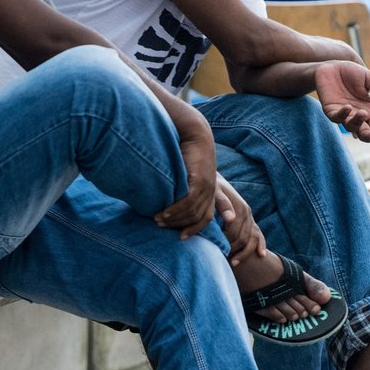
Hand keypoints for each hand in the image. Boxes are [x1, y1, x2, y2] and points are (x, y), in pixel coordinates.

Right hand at [155, 115, 215, 238]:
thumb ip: (183, 188)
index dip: (194, 229)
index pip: (205, 218)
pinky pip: (188, 201)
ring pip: (191, 212)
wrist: (194, 133)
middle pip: (197, 218)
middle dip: (179, 225)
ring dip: (174, 219)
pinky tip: (163, 212)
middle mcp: (211, 191)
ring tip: (158, 220)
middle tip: (160, 226)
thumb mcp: (189, 173)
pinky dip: (175, 210)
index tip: (180, 237)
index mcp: (211, 191)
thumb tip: (169, 198)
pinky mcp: (199, 180)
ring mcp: (207, 186)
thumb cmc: (188, 152)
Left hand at [214, 175, 264, 266]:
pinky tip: (261, 255)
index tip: (215, 250)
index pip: (234, 232)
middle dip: (232, 250)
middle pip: (243, 238)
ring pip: (252, 239)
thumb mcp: (214, 192)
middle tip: (221, 259)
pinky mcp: (251, 220)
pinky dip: (260, 245)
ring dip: (245, 252)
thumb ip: (222, 204)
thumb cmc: (211, 188)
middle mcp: (247, 213)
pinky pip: (258, 234)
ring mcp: (250, 217)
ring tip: (234, 263)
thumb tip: (230, 219)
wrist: (215, 182)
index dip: (225, 243)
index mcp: (239, 208)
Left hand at [315, 61, 369, 150]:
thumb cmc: (353, 73)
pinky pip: (336, 117)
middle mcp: (356, 115)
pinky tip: (348, 108)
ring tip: (362, 112)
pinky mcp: (330, 110)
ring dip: (357, 122)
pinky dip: (342, 114)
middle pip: (364, 132)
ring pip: (350, 125)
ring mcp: (343, 114)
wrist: (333, 66)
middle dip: (369, 136)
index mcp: (369, 110)